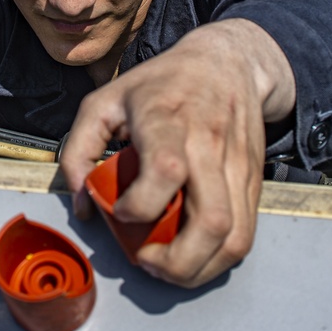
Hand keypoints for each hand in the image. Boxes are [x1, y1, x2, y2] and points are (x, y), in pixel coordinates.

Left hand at [60, 19, 294, 287]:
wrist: (225, 63)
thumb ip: (78, 148)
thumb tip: (82, 204)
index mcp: (167, 119)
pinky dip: (219, 257)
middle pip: (210, 219)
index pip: (165, 170)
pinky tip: (192, 256)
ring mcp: (236, 166)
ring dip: (199, 267)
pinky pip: (245, 233)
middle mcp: (207, 145)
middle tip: (146, 260)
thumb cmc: (158, 84)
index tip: (120, 213)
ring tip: (168, 267)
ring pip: (234, 235)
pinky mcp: (252, 181)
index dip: (141, 204)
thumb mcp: (104, 100)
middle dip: (176, 260)